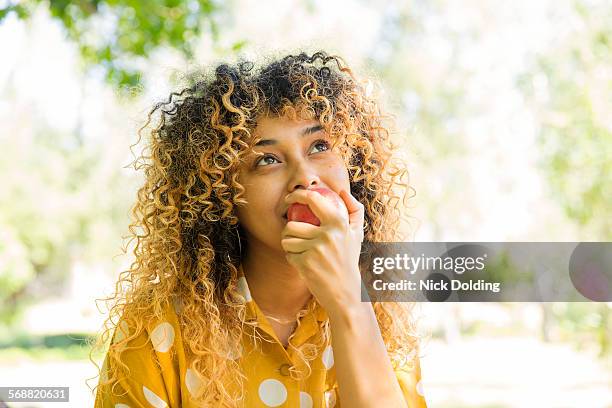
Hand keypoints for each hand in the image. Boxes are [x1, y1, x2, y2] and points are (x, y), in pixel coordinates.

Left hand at [281, 188, 364, 314]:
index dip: (297, 195)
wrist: (347, 292)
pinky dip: (293, 259)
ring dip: (289, 245)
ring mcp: (316, 250)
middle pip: (292, 224)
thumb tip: (342, 192)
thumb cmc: (349, 259)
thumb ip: (355, 210)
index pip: (313, 199)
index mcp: (339, 223)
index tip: (290, 199)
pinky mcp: (306, 264)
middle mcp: (328, 235)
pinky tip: (304, 263)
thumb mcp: (357, 234)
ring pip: (287, 240)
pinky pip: (289, 255)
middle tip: (292, 234)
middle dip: (287, 230)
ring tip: (299, 249)